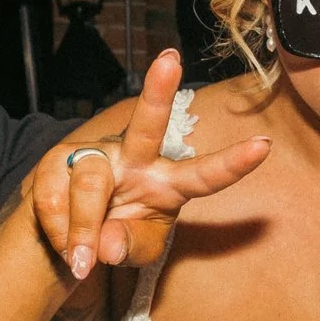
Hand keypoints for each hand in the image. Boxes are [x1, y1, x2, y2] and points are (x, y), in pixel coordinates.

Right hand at [34, 49, 269, 278]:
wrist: (72, 238)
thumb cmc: (119, 236)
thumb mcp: (136, 251)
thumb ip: (130, 248)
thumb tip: (105, 246)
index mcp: (168, 183)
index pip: (204, 175)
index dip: (232, 163)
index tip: (264, 145)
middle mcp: (135, 158)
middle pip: (148, 124)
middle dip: (158, 92)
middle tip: (170, 59)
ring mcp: (96, 156)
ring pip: (92, 185)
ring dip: (83, 230)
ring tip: (81, 261)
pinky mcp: (58, 162)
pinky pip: (55, 199)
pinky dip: (60, 233)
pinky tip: (65, 244)